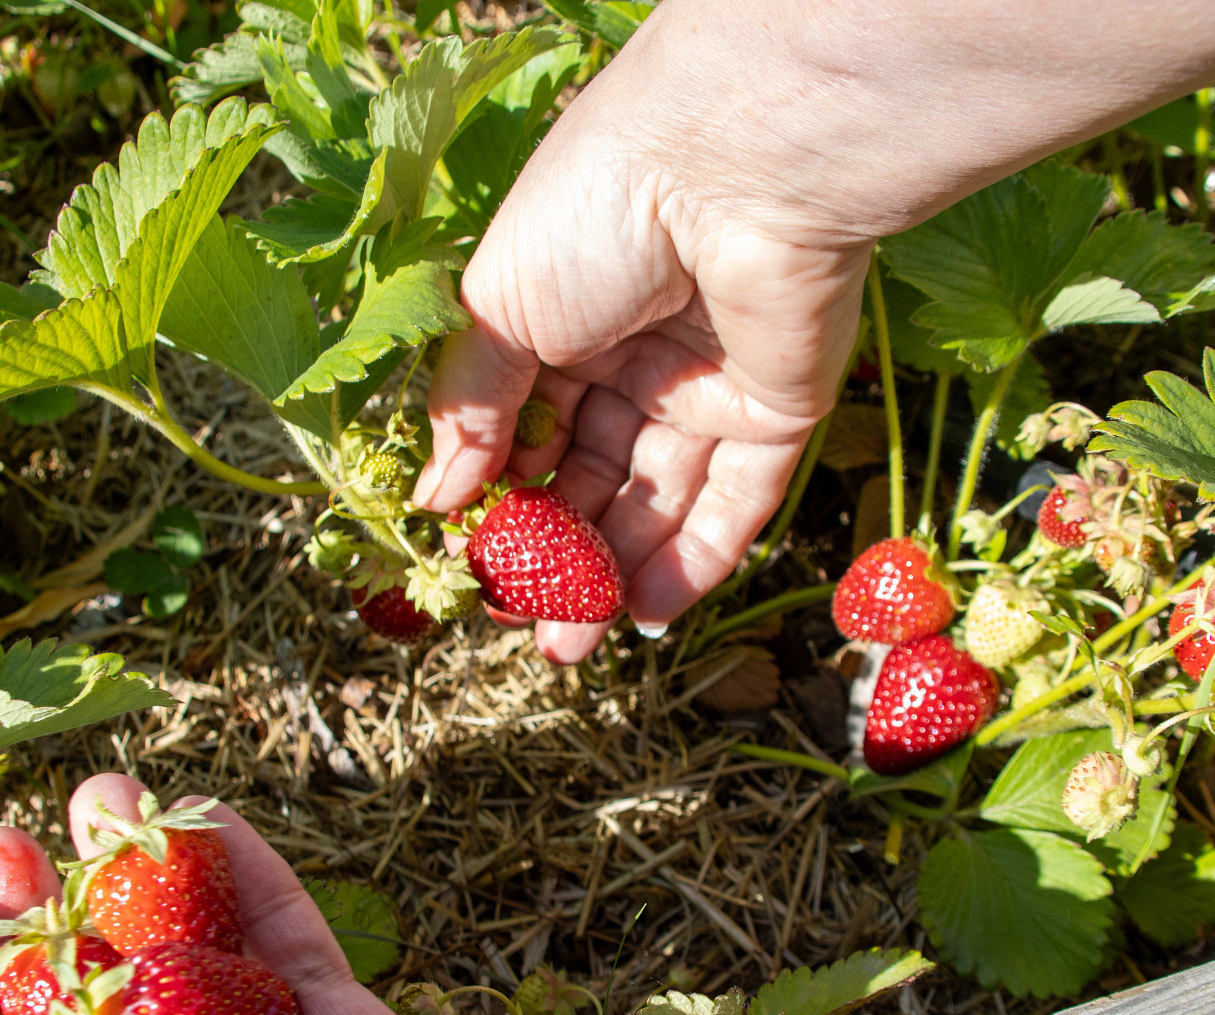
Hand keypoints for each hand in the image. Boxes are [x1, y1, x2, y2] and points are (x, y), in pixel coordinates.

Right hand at [417, 4, 863, 665]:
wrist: (732, 168)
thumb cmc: (596, 214)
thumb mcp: (500, 309)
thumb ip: (470, 410)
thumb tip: (434, 499)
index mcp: (562, 315)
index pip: (527, 426)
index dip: (501, 496)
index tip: (474, 564)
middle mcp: (637, 352)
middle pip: (593, 473)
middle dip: (558, 553)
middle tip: (525, 626)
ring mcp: (711, 385)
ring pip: (660, 499)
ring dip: (616, 573)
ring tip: (570, 647)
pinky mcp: (780, 410)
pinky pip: (738, 501)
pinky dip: (694, 561)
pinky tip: (647, 614)